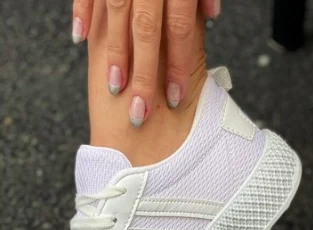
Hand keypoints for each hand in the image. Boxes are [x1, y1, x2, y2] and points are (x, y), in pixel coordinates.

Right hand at [72, 0, 219, 124]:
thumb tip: (212, 16)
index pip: (180, 29)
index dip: (179, 66)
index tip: (175, 98)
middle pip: (147, 31)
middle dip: (144, 74)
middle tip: (141, 113)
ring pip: (117, 14)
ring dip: (115, 53)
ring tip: (115, 86)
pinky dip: (82, 13)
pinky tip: (80, 37)